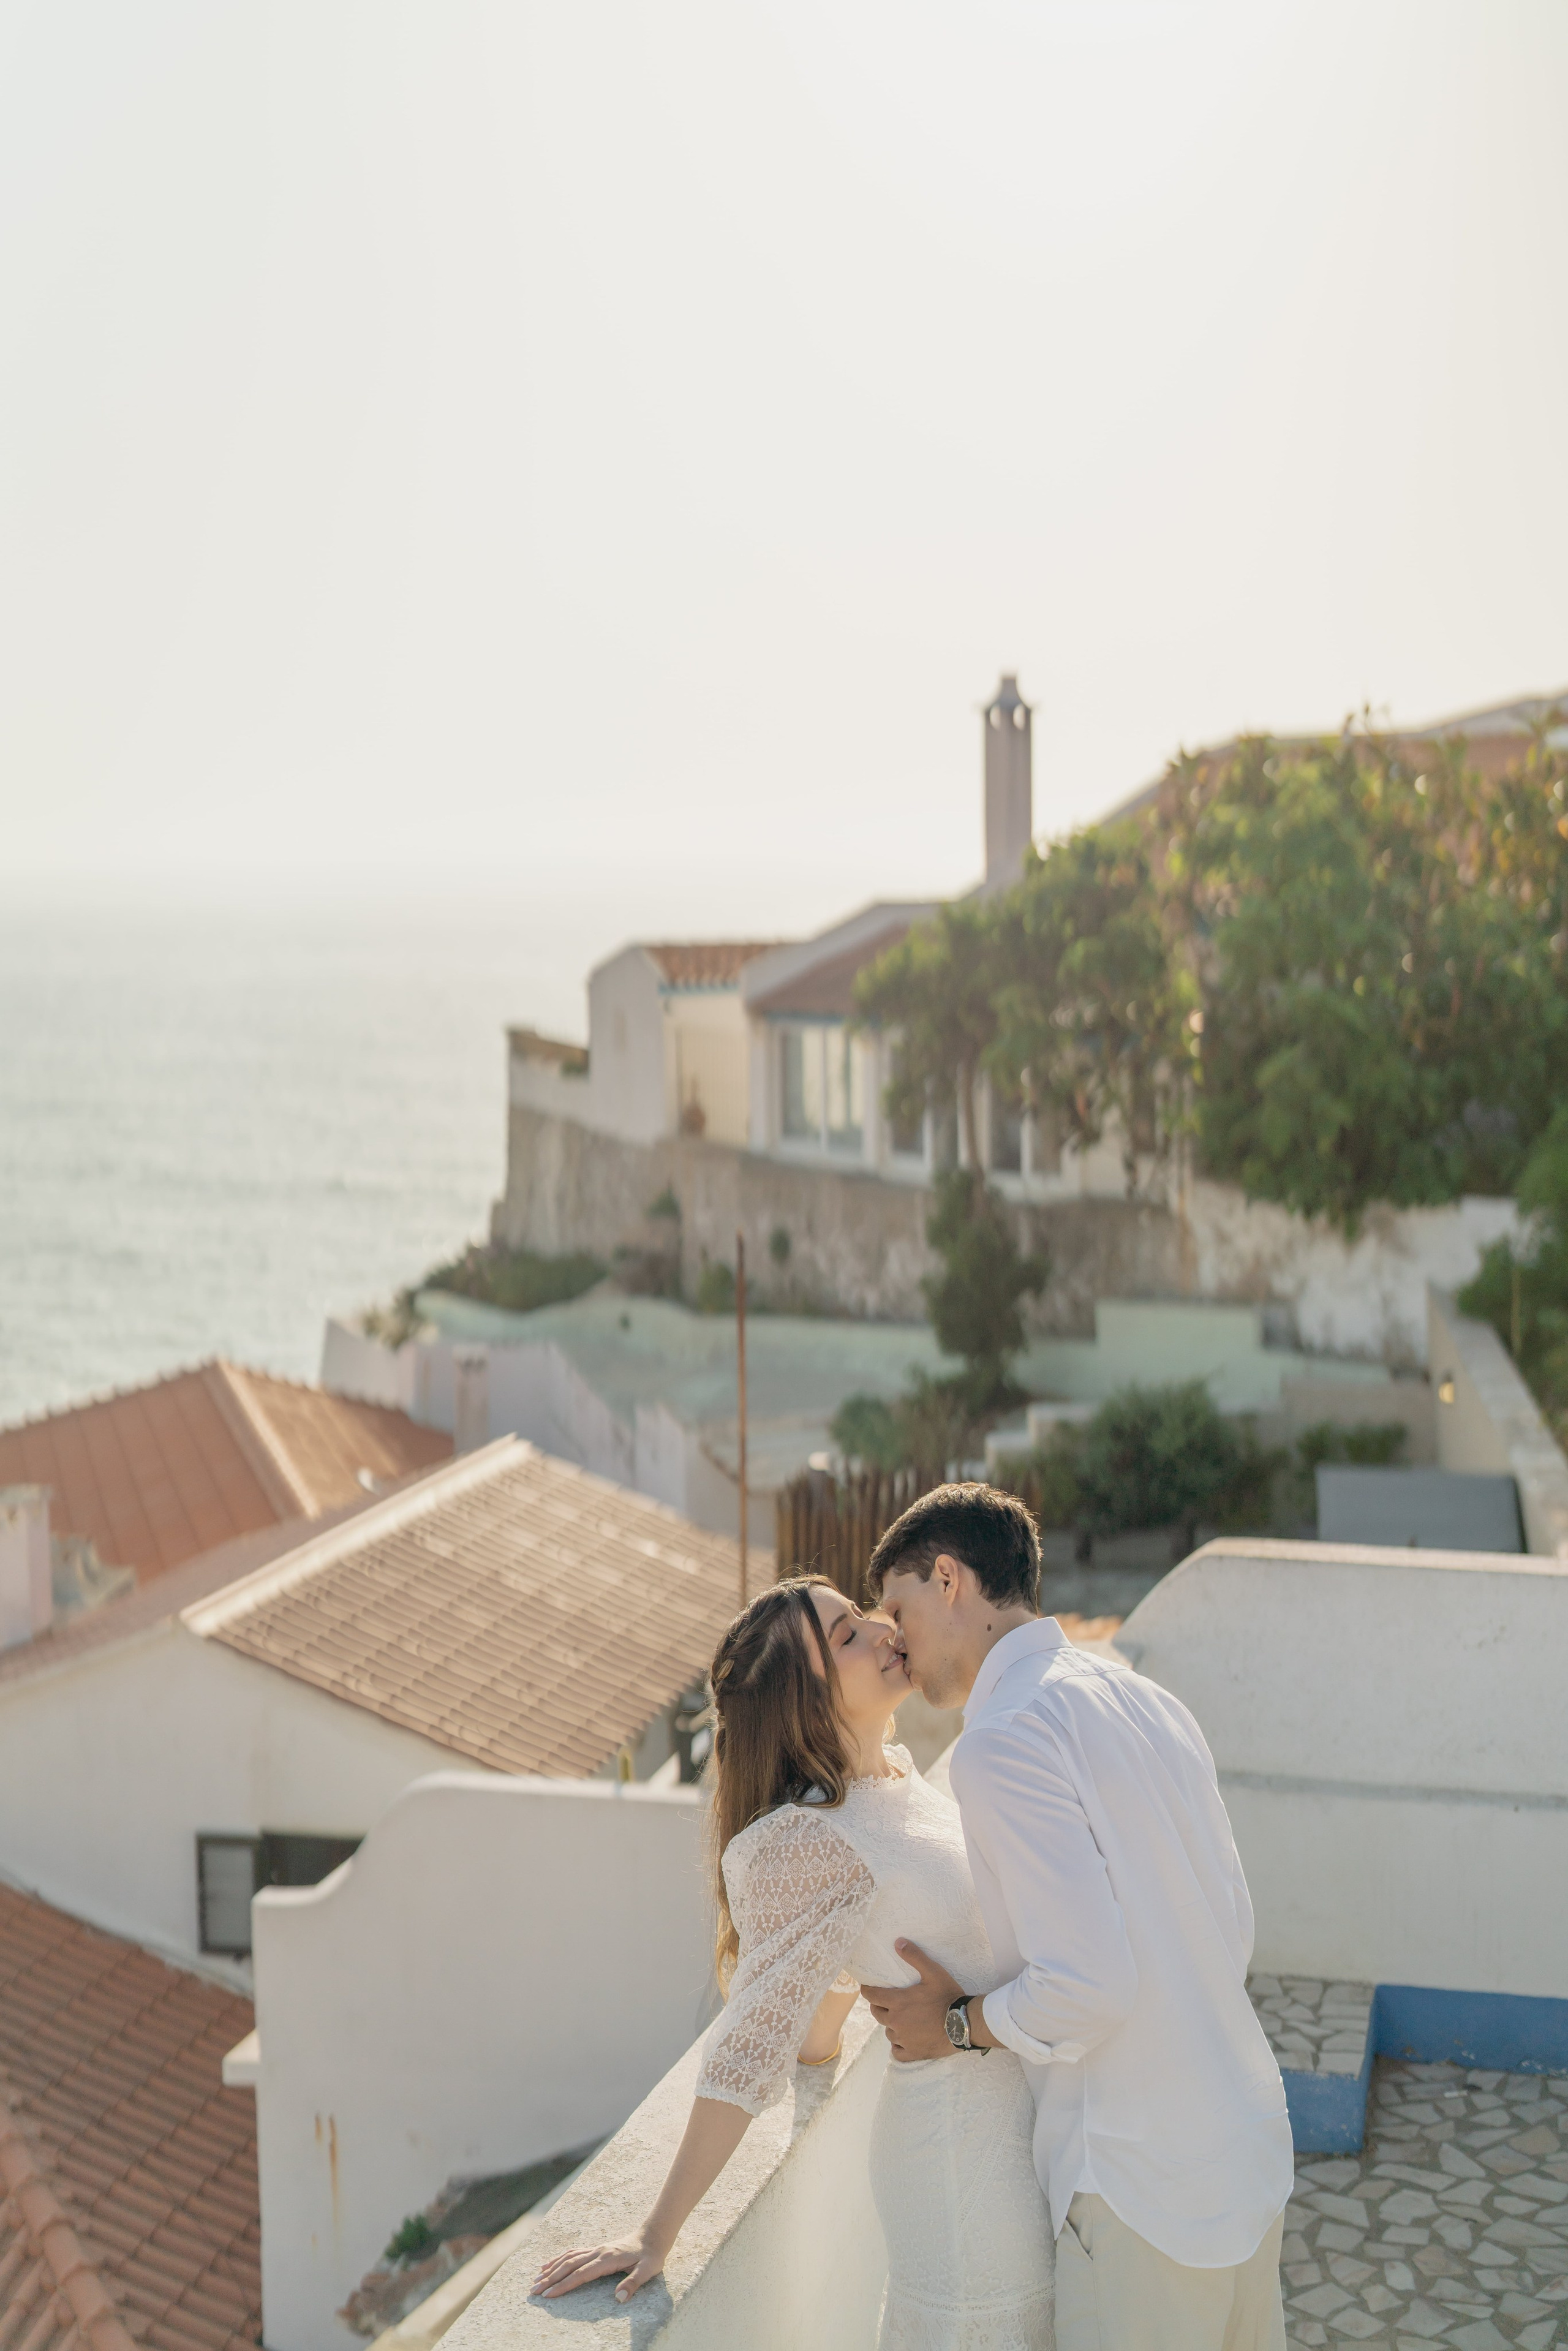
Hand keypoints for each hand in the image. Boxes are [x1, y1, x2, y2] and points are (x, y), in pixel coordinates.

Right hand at [531, 2230, 667, 2302]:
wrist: (654, 2235)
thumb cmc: (651, 2256)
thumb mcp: (648, 2271)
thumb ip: (633, 2284)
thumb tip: (619, 2298)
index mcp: (607, 2259)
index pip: (581, 2274)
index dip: (564, 2285)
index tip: (549, 2295)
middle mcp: (598, 2252)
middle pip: (569, 2265)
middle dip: (550, 2278)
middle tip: (534, 2291)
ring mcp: (596, 2249)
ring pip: (568, 2258)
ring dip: (551, 2268)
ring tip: (536, 2279)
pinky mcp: (596, 2249)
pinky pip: (573, 2253)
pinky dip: (559, 2258)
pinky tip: (549, 2264)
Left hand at [861, 1940, 964, 2060]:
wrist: (963, 2024)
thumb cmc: (948, 1997)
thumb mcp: (933, 1972)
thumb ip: (915, 1957)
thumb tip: (898, 1942)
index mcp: (898, 2002)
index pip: (871, 1995)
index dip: (867, 1990)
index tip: (866, 1988)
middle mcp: (896, 2021)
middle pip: (877, 2013)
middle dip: (878, 2006)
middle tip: (885, 2001)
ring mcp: (903, 2039)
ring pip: (888, 2031)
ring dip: (891, 2025)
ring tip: (900, 2020)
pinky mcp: (913, 2053)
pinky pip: (896, 2051)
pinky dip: (898, 2045)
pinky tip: (904, 2040)